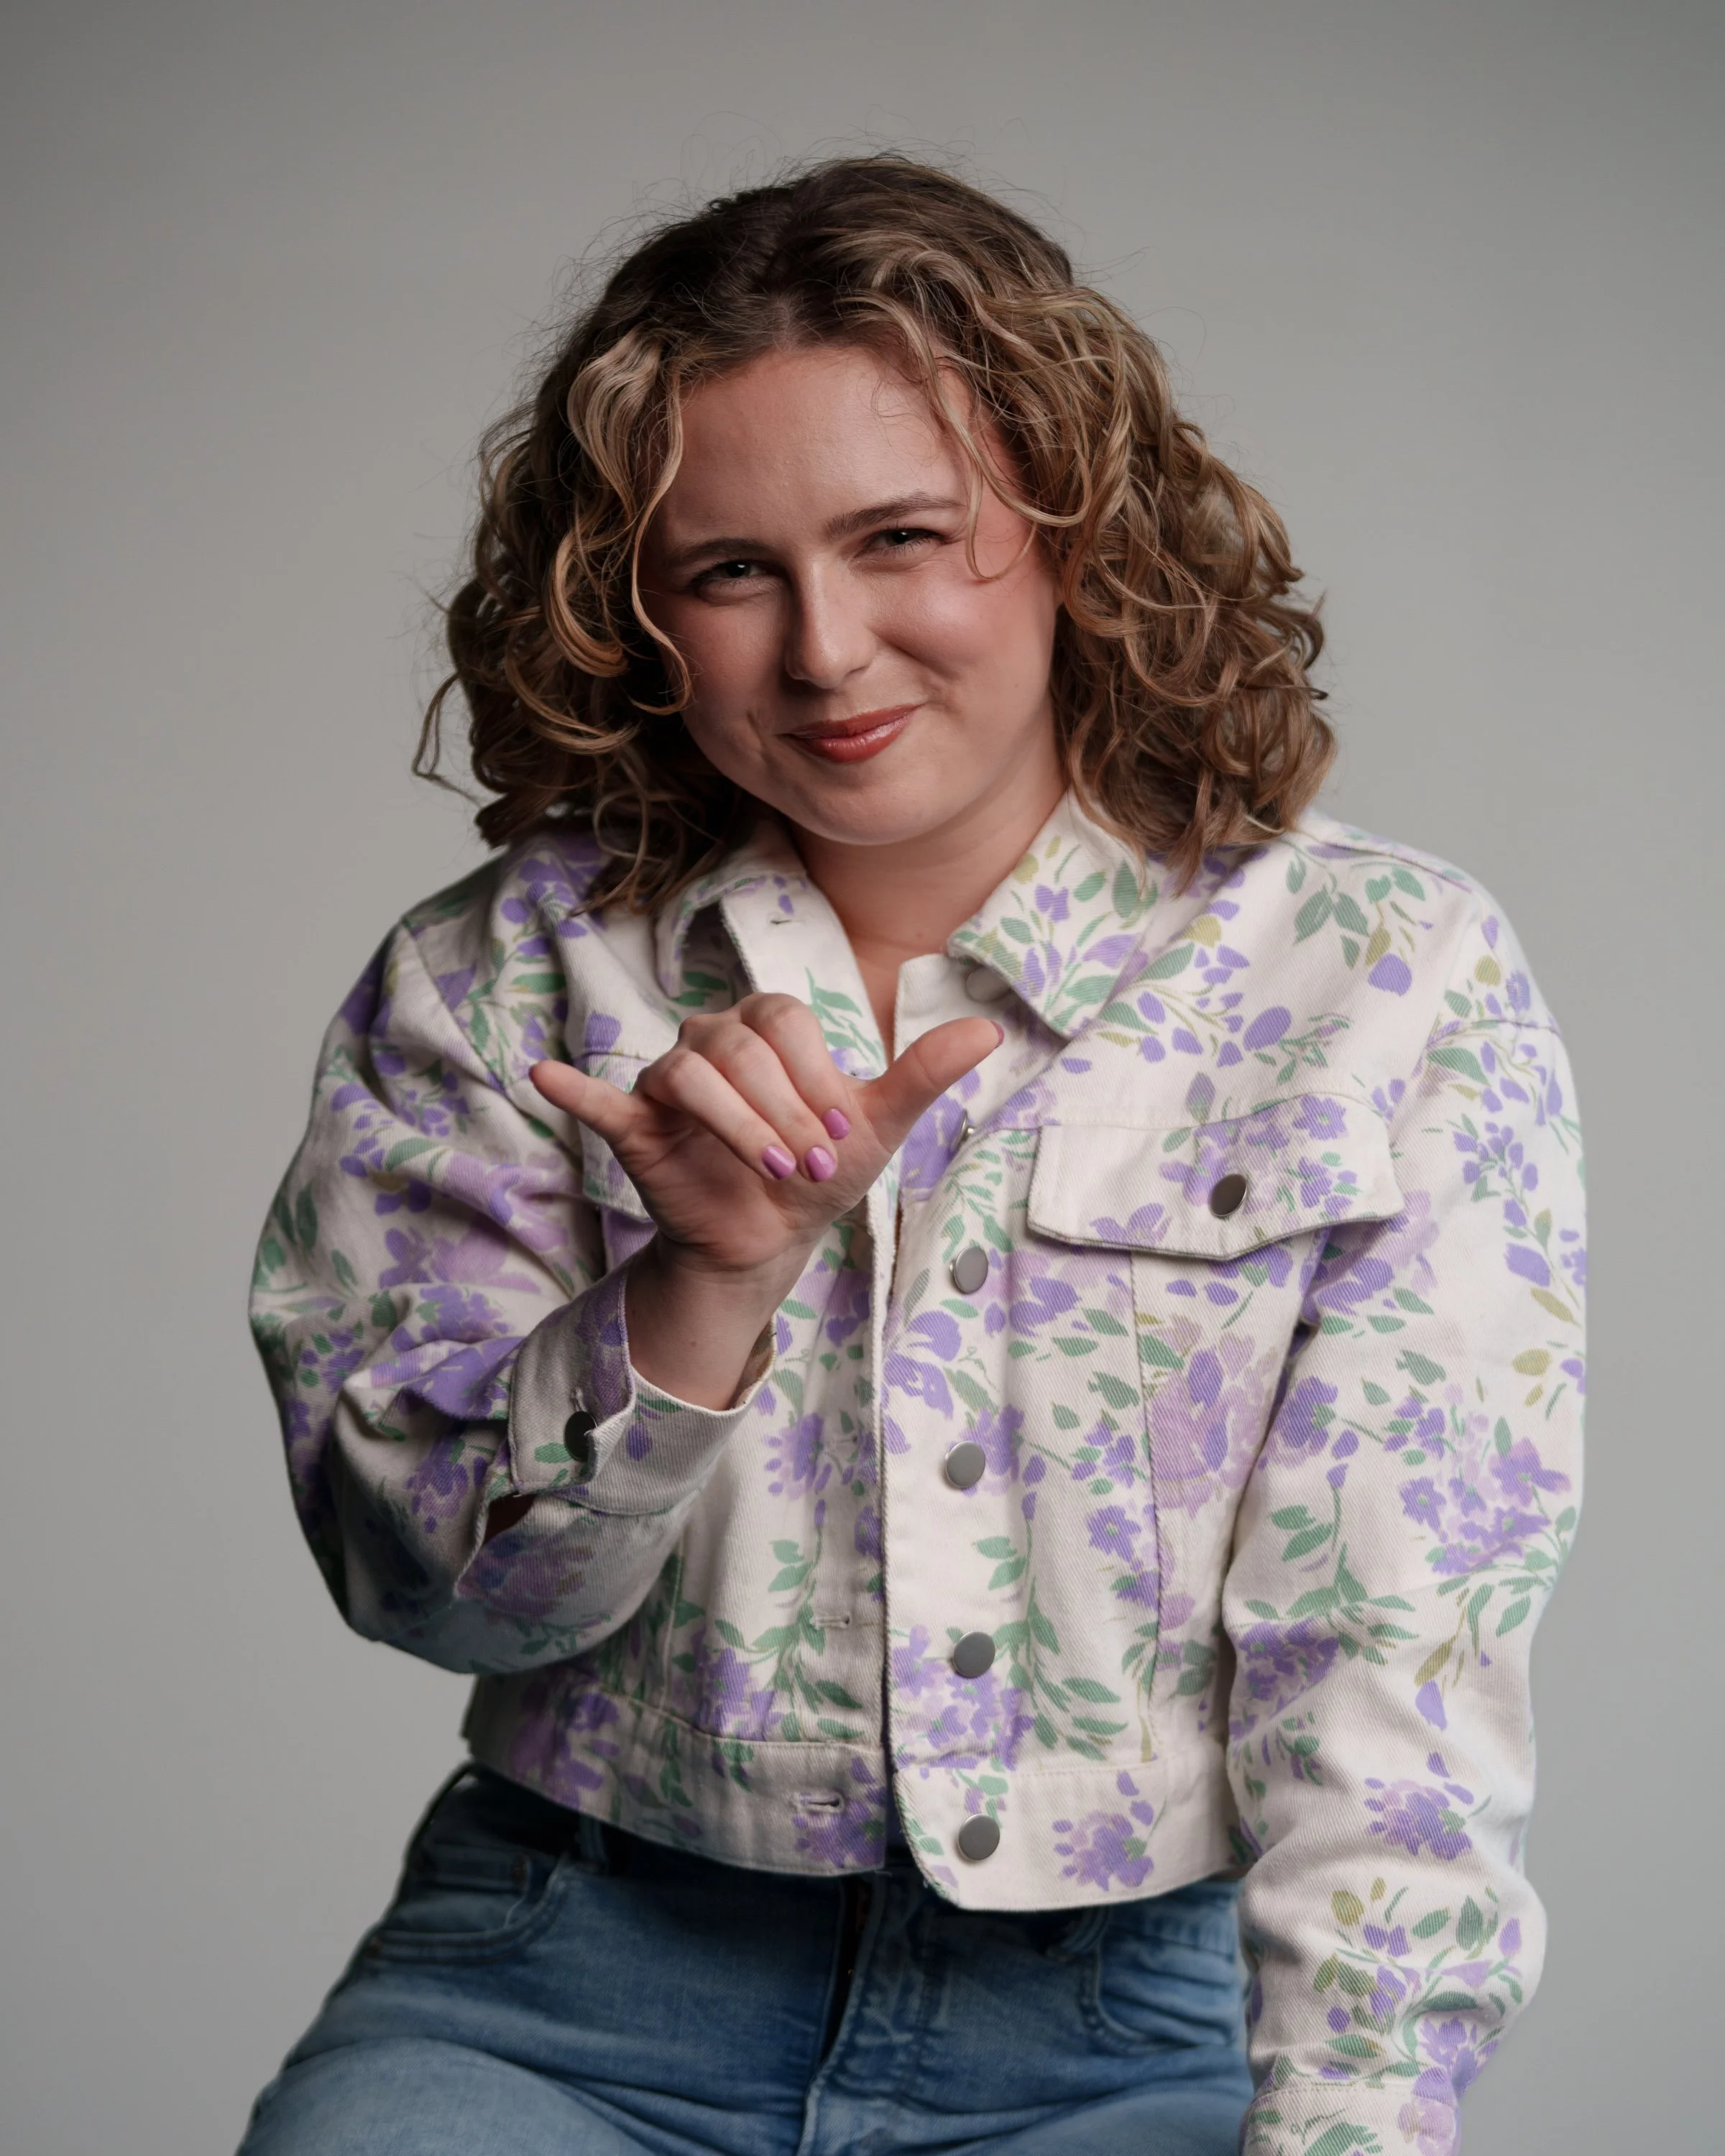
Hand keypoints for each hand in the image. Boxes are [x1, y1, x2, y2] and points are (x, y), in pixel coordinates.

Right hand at [528, 995, 1000, 1406]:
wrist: (773, 1240)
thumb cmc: (822, 1169)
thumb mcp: (877, 1128)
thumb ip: (924, 1075)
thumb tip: (992, 1027)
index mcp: (768, 1027)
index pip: (782, 1025)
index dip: (813, 1079)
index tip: (839, 1137)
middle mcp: (713, 1040)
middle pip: (736, 1050)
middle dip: (779, 1114)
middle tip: (807, 1168)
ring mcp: (668, 1081)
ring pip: (685, 1073)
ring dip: (731, 1127)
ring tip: (768, 1172)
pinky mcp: (635, 1125)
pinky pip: (599, 1099)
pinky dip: (574, 1087)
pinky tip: (545, 1074)